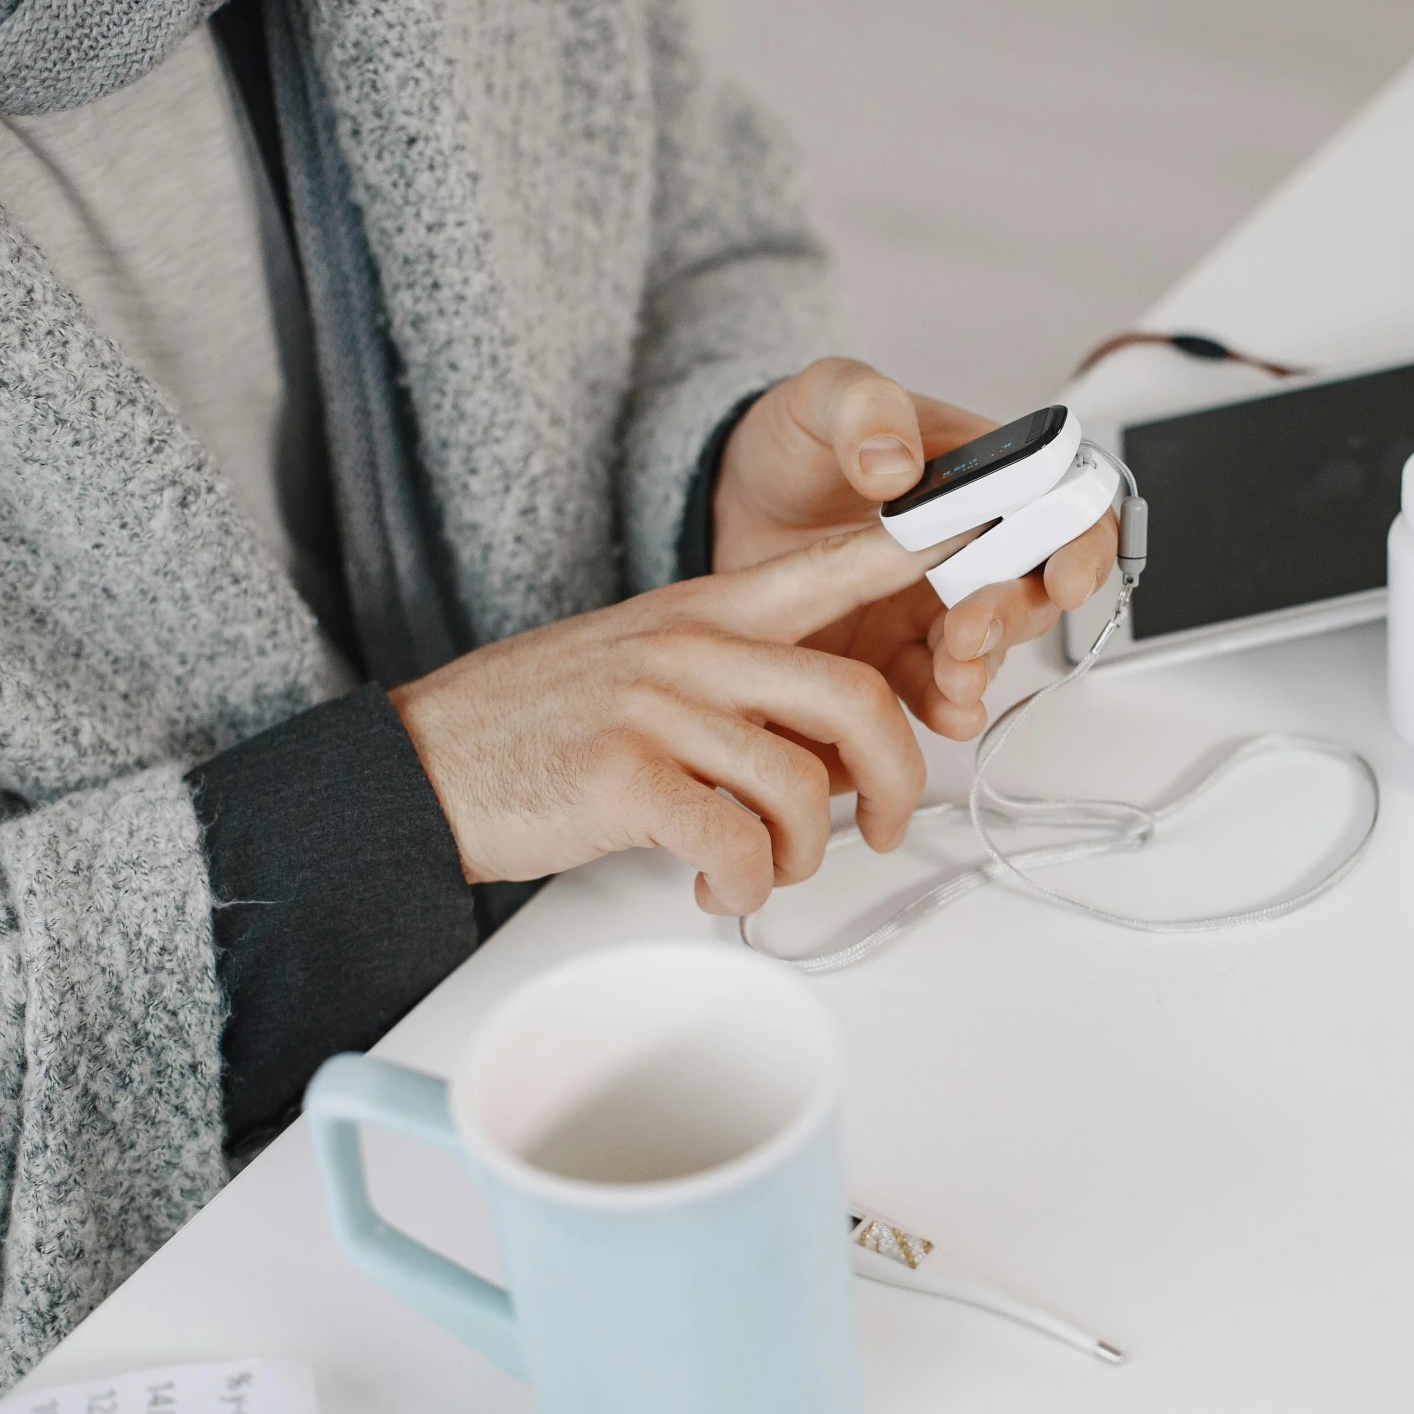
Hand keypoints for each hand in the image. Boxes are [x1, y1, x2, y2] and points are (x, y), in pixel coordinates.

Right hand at [389, 527, 953, 914]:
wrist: (421, 764)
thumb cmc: (538, 726)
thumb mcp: (647, 671)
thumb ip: (744, 692)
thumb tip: (835, 760)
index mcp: (706, 611)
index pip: (835, 566)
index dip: (922, 550)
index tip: (992, 523)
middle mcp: (691, 648)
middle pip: (855, 697)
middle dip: (898, 776)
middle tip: (888, 824)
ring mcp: (657, 709)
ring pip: (802, 785)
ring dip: (805, 853)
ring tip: (764, 872)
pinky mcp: (624, 778)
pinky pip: (737, 845)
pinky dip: (746, 887)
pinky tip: (717, 890)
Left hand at [712, 358, 1118, 737]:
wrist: (733, 501)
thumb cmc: (797, 442)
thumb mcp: (824, 396)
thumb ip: (864, 407)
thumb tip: (896, 464)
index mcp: (984, 475)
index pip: (1066, 507)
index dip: (1082, 544)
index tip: (1062, 576)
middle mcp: (976, 546)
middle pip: (1033, 590)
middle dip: (1014, 616)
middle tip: (971, 627)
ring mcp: (937, 605)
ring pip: (991, 647)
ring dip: (982, 666)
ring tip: (954, 677)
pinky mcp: (896, 652)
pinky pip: (936, 687)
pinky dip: (948, 705)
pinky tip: (947, 712)